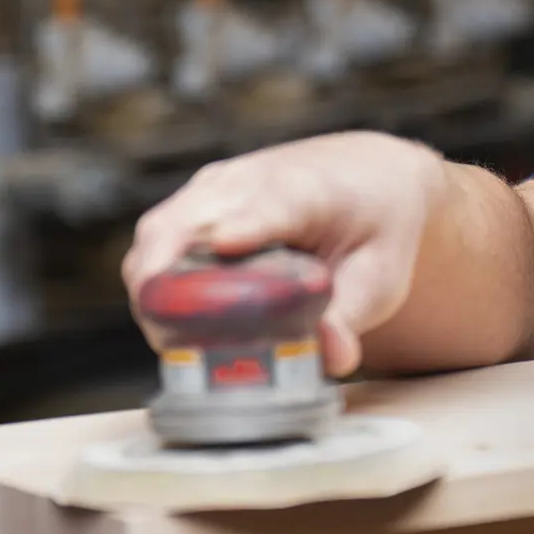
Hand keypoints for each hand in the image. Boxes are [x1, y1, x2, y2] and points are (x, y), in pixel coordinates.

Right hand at [122, 130, 448, 375]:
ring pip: (158, 234)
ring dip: (152, 288)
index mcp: (306, 190)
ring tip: (170, 342)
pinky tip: (170, 324)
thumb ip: (352, 318)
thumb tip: (332, 357)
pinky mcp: (193, 203)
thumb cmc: (373, 227)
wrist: (365, 176)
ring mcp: (213, 187)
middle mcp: (249, 179)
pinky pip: (155, 242)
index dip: (248, 224)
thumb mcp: (381, 276)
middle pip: (186, 222)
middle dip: (167, 282)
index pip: (272, 205)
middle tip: (171, 341)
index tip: (226, 242)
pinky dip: (153, 282)